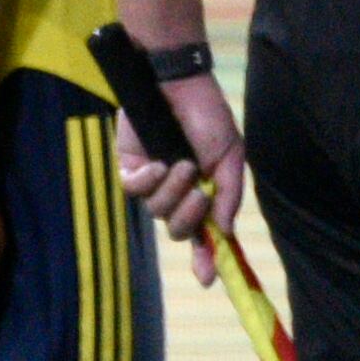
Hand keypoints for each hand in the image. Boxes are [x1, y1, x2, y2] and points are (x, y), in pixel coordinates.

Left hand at [116, 74, 248, 283]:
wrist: (178, 82)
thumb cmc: (207, 116)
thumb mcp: (231, 155)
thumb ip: (228, 194)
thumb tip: (223, 231)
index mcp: (204, 193)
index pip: (203, 234)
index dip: (206, 259)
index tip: (209, 278)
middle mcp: (176, 193)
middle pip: (176, 229)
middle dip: (188, 217)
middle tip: (199, 195)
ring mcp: (152, 181)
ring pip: (155, 210)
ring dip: (172, 191)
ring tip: (182, 163)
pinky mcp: (128, 166)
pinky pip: (133, 190)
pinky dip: (148, 180)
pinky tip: (158, 163)